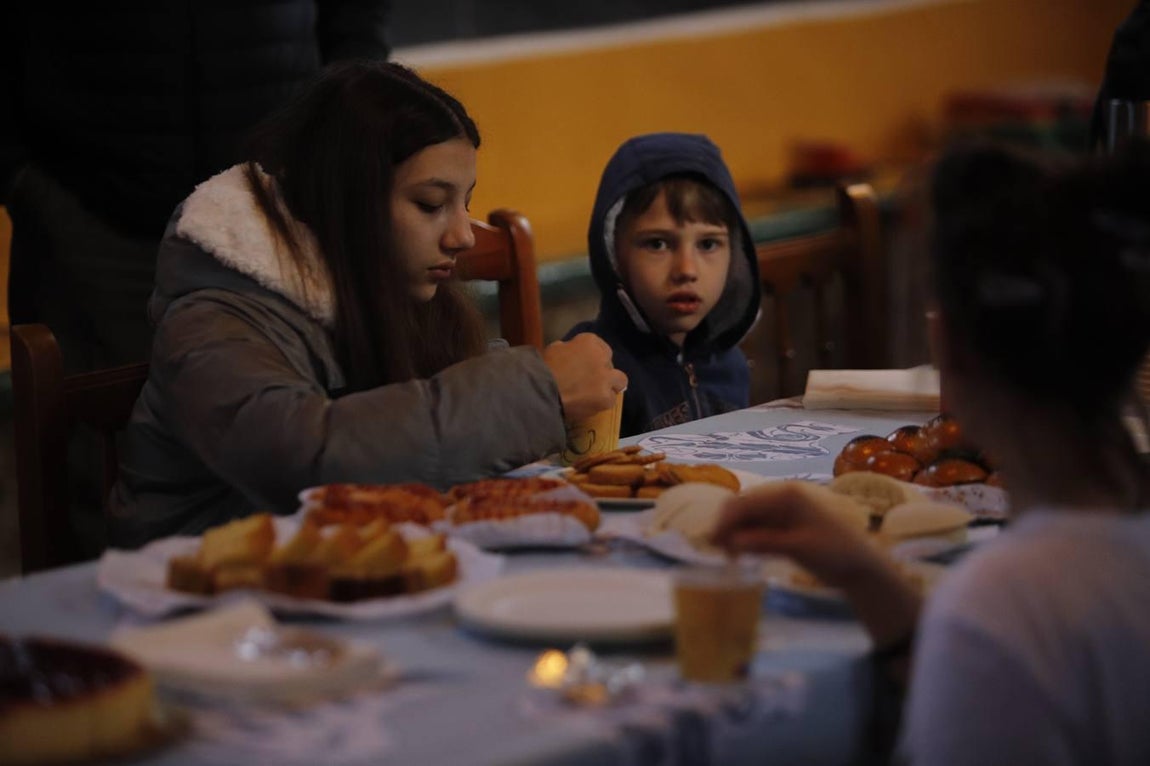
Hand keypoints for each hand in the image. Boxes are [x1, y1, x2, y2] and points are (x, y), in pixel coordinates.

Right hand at [542, 333, 627, 423]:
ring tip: (598, 393)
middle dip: (603, 370)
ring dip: (611, 385)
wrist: (541, 390)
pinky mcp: (606, 397)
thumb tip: (572, 354)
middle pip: (610, 363)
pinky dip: (602, 402)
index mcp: (588, 342)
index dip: (594, 356)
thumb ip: (569, 349)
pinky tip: (591, 405)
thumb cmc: (543, 368)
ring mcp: (606, 378)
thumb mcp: (554, 349)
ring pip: (620, 381)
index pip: (599, 345)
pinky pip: (611, 400)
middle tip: (591, 379)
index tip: (587, 364)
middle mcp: (602, 357)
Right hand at [710, 481, 883, 589]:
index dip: (725, 521)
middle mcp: (780, 498)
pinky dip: (746, 539)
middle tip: (719, 553)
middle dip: (727, 526)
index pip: (745, 503)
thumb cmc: (834, 552)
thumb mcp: (798, 548)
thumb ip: (764, 542)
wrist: (860, 565)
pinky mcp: (783, 526)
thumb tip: (731, 542)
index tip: (713, 544)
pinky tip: (741, 554)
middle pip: (742, 507)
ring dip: (735, 534)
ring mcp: (781, 511)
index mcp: (785, 495)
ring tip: (730, 557)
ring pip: (747, 518)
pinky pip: (756, 528)